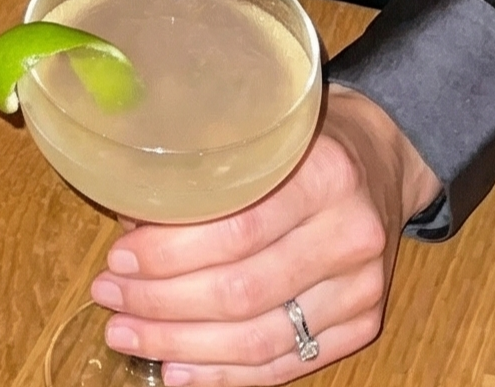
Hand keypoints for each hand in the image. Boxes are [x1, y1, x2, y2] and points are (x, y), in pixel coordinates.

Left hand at [85, 87, 438, 382]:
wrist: (383, 159)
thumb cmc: (309, 142)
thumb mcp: (265, 132)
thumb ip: (209, 172)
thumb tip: (131, 225)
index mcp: (325, 173)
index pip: (237, 229)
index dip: (170, 254)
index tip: (118, 258)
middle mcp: (350, 234)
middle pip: (243, 291)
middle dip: (163, 304)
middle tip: (110, 297)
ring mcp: (361, 287)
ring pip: (259, 338)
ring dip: (183, 345)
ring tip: (129, 336)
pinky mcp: (363, 324)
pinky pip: (285, 364)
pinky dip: (225, 374)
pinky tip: (179, 369)